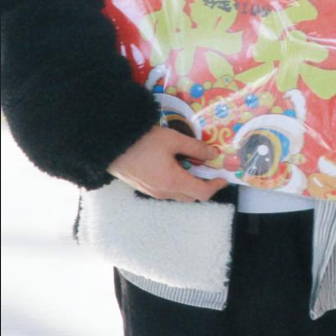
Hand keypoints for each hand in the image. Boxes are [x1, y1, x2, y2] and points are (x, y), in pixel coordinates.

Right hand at [108, 126, 228, 202]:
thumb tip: (213, 154)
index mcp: (173, 182)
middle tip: (211, 169)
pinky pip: (168, 191)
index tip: (224, 176)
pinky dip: (179, 182)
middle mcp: (164, 192)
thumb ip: (196, 148)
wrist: (112, 147)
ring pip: (179, 194)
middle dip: (205, 185)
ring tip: (195, 165)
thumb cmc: (144, 142)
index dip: (216, 186)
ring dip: (191, 184)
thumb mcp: (174, 140)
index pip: (202, 193)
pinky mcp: (145, 188)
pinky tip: (178, 165)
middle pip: (191, 196)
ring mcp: (153, 192)